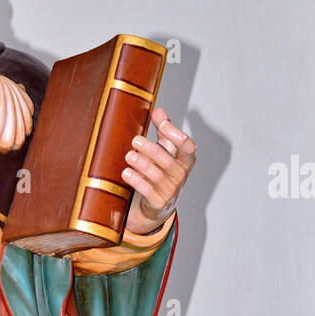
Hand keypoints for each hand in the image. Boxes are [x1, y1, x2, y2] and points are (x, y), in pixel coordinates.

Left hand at [123, 106, 196, 234]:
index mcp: (185, 160)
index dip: (176, 135)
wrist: (158, 205)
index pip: (188, 146)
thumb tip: (159, 110)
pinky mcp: (158, 202)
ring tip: (129, 156)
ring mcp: (170, 191)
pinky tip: (126, 172)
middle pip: (168, 161)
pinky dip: (136, 181)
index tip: (161, 125)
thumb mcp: (165, 150)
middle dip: (151, 149)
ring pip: (157, 176)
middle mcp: (180, 175)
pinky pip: (147, 191)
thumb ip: (163, 131)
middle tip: (135, 141)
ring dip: (141, 164)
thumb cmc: (161, 171)